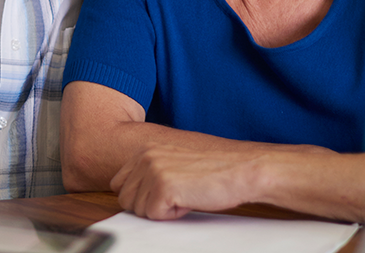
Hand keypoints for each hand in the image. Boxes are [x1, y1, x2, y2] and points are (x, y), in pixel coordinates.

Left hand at [110, 145, 259, 220]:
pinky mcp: (163, 187)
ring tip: (186, 195)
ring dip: (162, 209)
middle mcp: (145, 156)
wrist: (245, 168)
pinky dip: (173, 215)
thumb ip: (152, 169)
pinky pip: (154, 215)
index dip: (140, 195)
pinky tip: (190, 200)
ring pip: (138, 209)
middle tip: (177, 196)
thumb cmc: (217, 167)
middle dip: (148, 205)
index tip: (161, 195)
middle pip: (125, 198)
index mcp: (146, 148)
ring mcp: (152, 170)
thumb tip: (134, 189)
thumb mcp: (176, 160)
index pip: (119, 182)